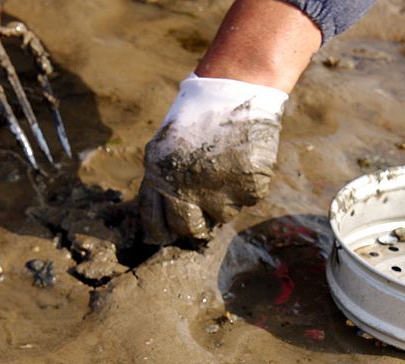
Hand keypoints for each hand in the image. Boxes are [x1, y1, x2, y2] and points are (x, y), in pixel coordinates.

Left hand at [138, 74, 287, 244]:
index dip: (161, 231)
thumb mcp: (165, 146)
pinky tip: (241, 161)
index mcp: (160, 177)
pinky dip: (244, 186)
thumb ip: (161, 179)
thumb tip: (162, 216)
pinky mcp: (249, 190)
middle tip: (201, 209)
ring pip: (221, 216)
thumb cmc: (197, 116)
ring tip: (224, 169)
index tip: (167, 233)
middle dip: (193, 225)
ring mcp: (221, 193)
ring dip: (222, 201)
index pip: (155, 223)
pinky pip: (246, 201)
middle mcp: (188, 191)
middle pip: (189, 230)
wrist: (235, 89)